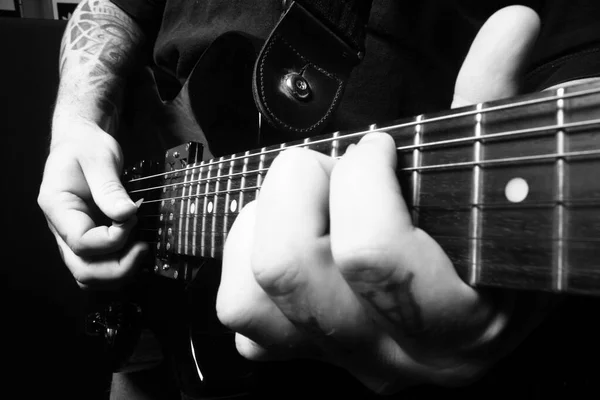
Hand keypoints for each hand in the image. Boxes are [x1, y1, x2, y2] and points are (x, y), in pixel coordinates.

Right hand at [38, 117, 147, 288]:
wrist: (82, 142)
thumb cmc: (86, 147)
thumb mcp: (99, 158)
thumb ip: (110, 188)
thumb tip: (126, 214)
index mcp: (57, 207)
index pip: (82, 242)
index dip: (112, 239)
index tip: (133, 219)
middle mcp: (62, 229)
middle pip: (83, 270)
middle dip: (118, 269)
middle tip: (144, 248)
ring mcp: (74, 237)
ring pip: (91, 275)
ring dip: (119, 272)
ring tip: (142, 250)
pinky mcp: (90, 238)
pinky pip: (101, 265)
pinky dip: (120, 265)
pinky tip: (137, 248)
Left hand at [216, 6, 541, 392]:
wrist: (479, 299)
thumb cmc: (486, 232)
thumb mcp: (494, 177)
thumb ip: (490, 103)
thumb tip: (511, 26)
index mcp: (458, 322)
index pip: (371, 254)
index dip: (360, 176)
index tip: (377, 148)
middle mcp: (394, 355)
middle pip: (290, 269)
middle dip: (296, 188)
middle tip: (325, 166)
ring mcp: (341, 357)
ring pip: (250, 298)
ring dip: (259, 225)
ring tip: (299, 200)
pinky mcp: (300, 356)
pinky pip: (240, 314)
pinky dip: (241, 261)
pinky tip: (280, 233)